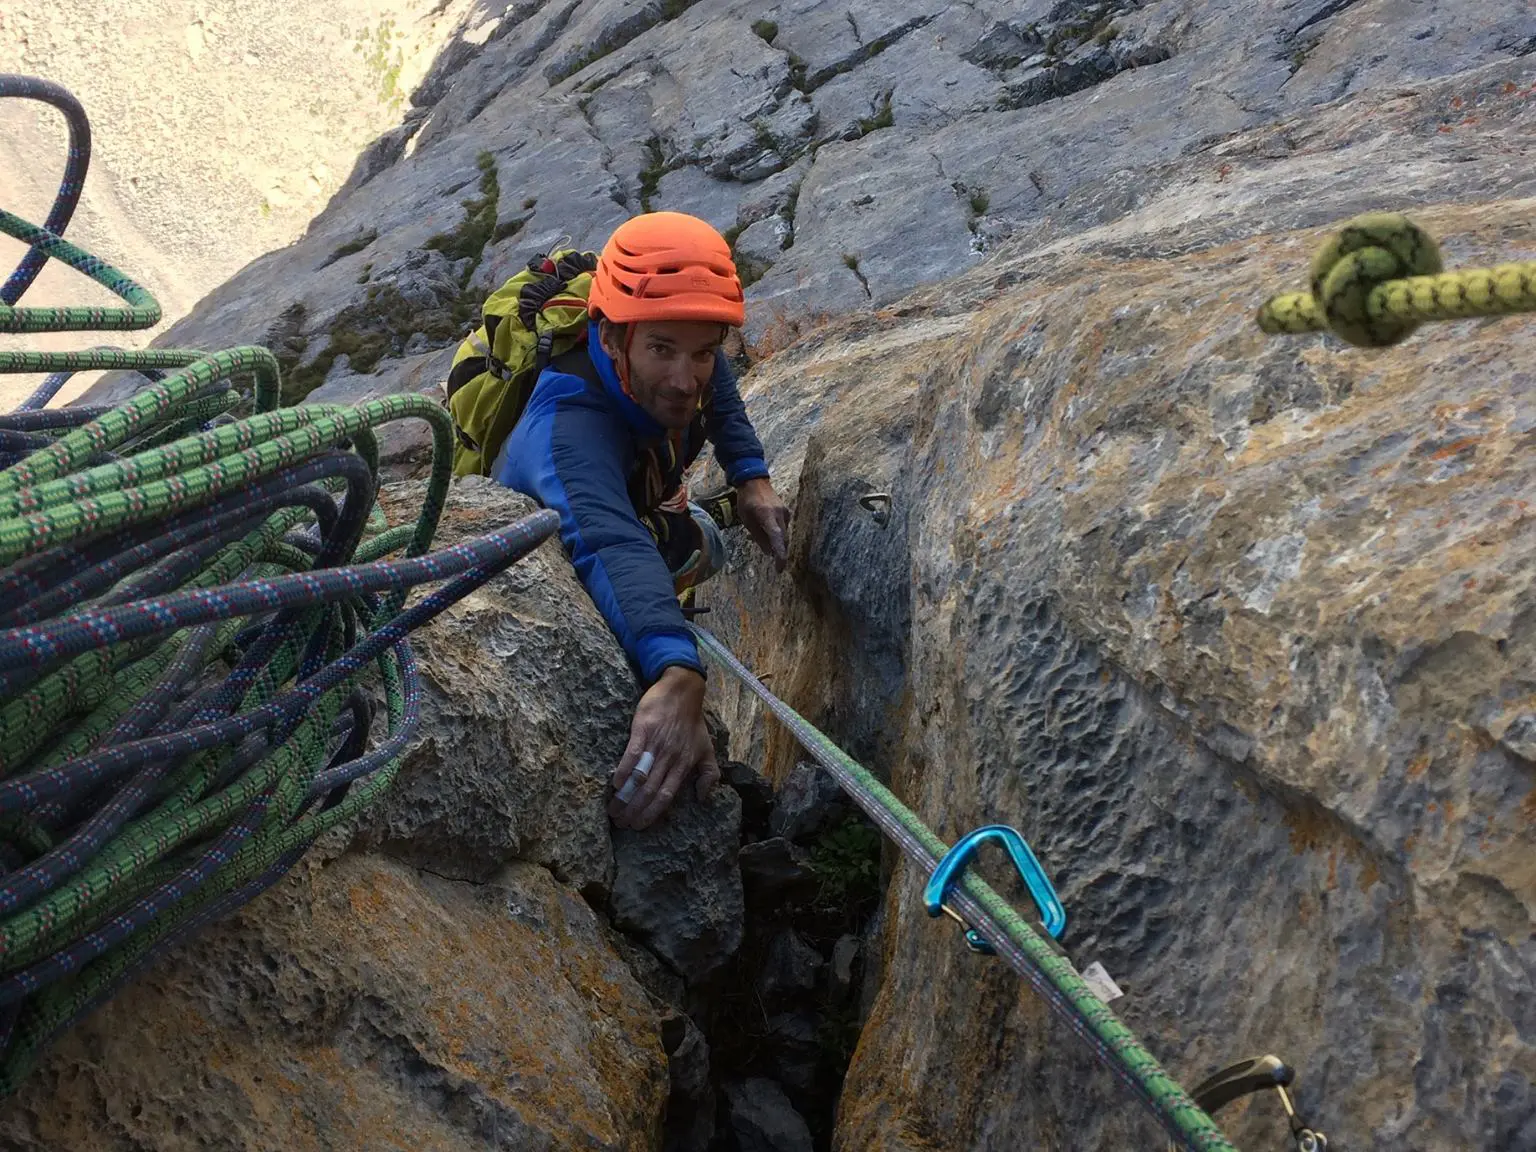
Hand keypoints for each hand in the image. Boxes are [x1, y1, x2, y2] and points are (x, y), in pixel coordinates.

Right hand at [609, 667, 719, 829]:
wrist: (682, 690)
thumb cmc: (693, 722)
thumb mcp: (707, 748)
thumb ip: (709, 774)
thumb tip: (703, 797)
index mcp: (684, 764)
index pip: (667, 795)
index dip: (652, 813)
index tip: (639, 826)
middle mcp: (670, 757)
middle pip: (651, 790)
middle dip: (635, 810)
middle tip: (621, 823)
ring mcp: (656, 743)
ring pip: (641, 776)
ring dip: (626, 796)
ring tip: (613, 810)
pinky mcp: (643, 729)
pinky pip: (632, 754)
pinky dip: (624, 770)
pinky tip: (614, 784)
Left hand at [737, 477, 790, 570]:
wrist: (754, 481)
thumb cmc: (746, 500)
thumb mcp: (746, 520)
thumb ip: (757, 536)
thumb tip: (768, 552)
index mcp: (767, 515)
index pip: (777, 538)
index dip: (780, 554)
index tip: (780, 568)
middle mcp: (779, 514)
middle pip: (782, 539)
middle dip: (780, 552)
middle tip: (777, 566)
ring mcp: (785, 512)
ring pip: (784, 534)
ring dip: (777, 543)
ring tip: (766, 545)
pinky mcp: (786, 511)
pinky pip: (783, 527)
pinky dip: (777, 534)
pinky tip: (767, 533)